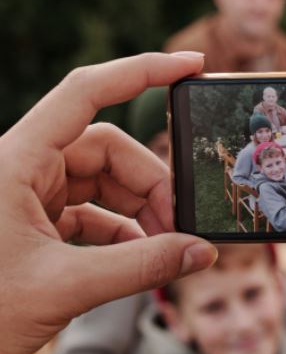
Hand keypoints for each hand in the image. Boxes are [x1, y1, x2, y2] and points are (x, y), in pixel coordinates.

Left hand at [0, 52, 217, 353]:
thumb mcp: (62, 288)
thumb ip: (140, 267)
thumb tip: (199, 252)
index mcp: (16, 161)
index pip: (86, 93)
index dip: (142, 72)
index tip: (191, 66)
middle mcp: (20, 167)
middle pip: (108, 149)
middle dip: (152, 184)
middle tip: (179, 227)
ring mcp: (25, 194)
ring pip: (102, 181)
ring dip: (140, 210)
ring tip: (164, 249)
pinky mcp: (30, 222)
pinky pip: (89, 211)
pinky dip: (121, 231)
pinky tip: (140, 258)